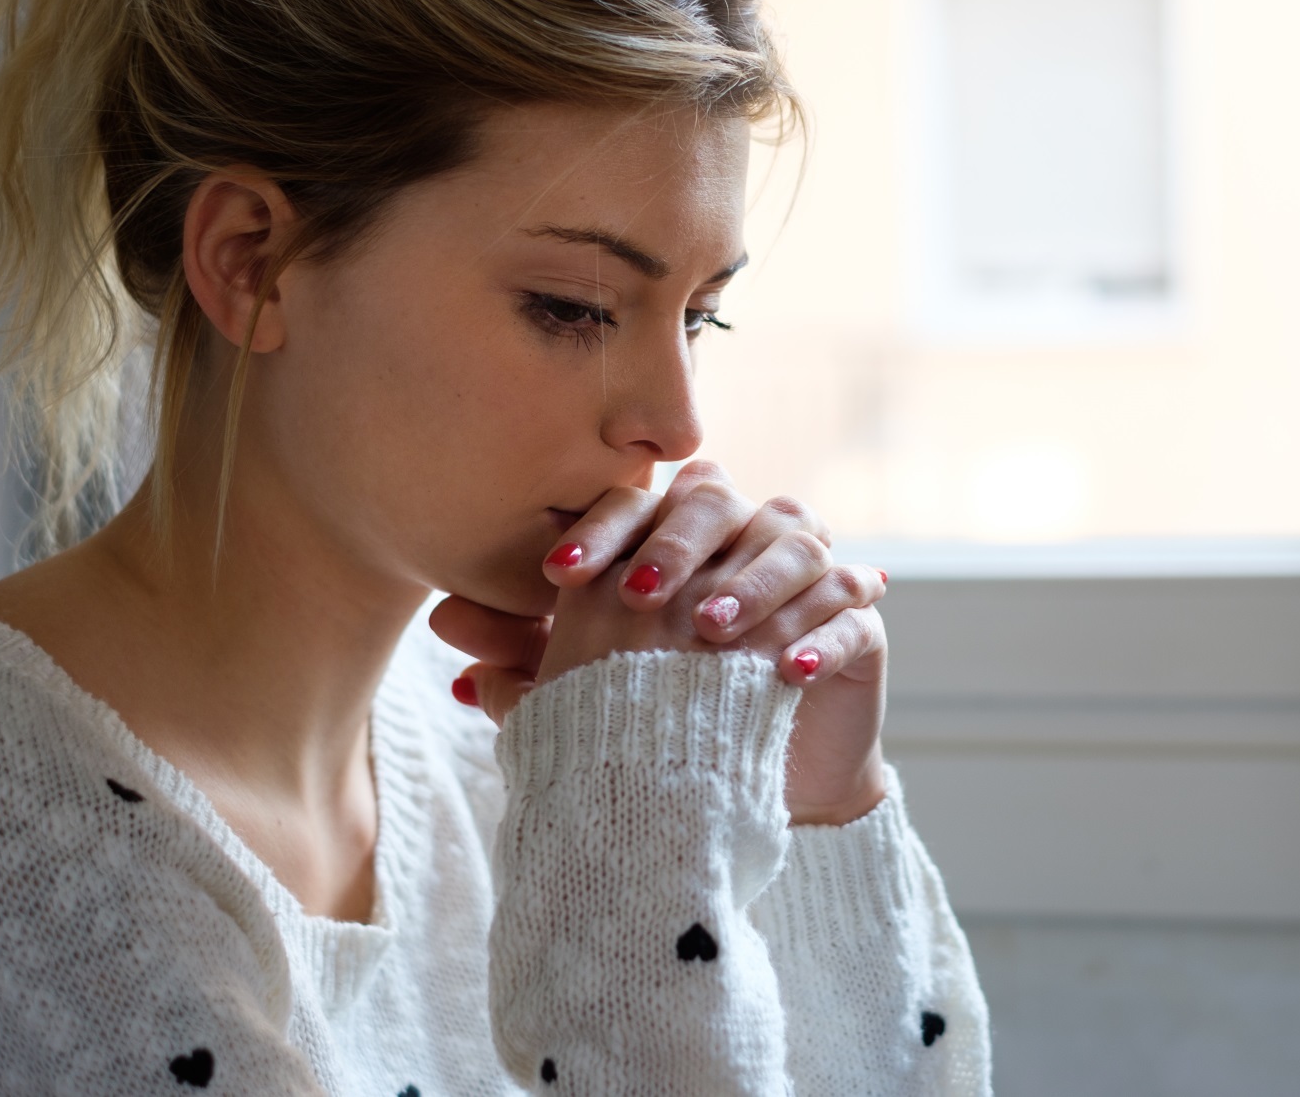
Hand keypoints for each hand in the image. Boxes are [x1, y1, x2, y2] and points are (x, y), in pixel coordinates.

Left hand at [430, 461, 890, 824]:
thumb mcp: (579, 692)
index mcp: (676, 533)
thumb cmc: (651, 723)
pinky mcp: (860, 625)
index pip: (640, 503)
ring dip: (750, 584)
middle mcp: (744, 537)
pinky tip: (782, 673)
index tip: (553, 577)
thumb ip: (520, 654)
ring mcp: (810, 576)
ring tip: (707, 632)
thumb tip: (440, 627)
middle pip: (719, 501)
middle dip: (675, 543)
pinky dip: (818, 636)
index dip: (599, 530)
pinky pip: (850, 612)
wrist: (739, 798)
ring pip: (793, 543)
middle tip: (637, 594)